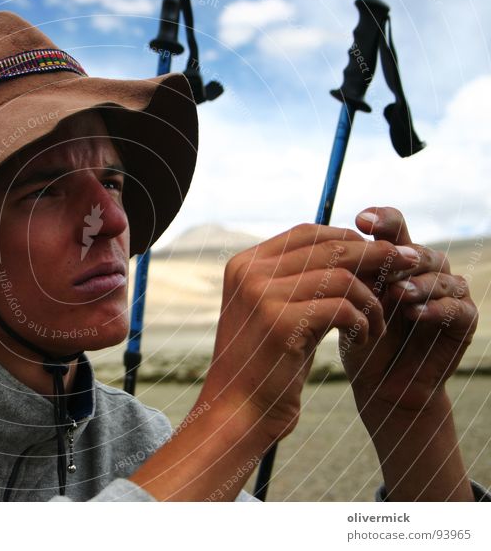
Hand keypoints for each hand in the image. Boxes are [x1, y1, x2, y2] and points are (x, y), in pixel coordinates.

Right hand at [199, 223, 419, 442]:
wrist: (238, 413)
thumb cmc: (265, 364)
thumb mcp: (278, 312)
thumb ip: (302, 280)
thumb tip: (357, 249)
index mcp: (244, 264)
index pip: (307, 232)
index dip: (349, 239)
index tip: (383, 253)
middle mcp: (250, 273)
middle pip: (329, 248)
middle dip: (375, 257)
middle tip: (408, 268)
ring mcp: (262, 295)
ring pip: (342, 276)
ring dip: (371, 299)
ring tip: (377, 323)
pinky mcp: (280, 322)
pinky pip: (344, 307)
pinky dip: (364, 321)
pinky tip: (364, 338)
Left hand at [342, 207, 478, 414]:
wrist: (380, 385)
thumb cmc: (357, 340)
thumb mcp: (345, 303)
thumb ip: (342, 274)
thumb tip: (318, 242)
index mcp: (394, 260)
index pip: (394, 228)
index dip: (382, 220)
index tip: (359, 219)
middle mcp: (424, 271)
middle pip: (417, 250)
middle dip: (398, 253)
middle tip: (382, 257)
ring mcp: (447, 295)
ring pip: (440, 276)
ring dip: (418, 282)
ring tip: (397, 292)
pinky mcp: (463, 323)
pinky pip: (458, 308)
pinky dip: (437, 308)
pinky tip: (415, 313)